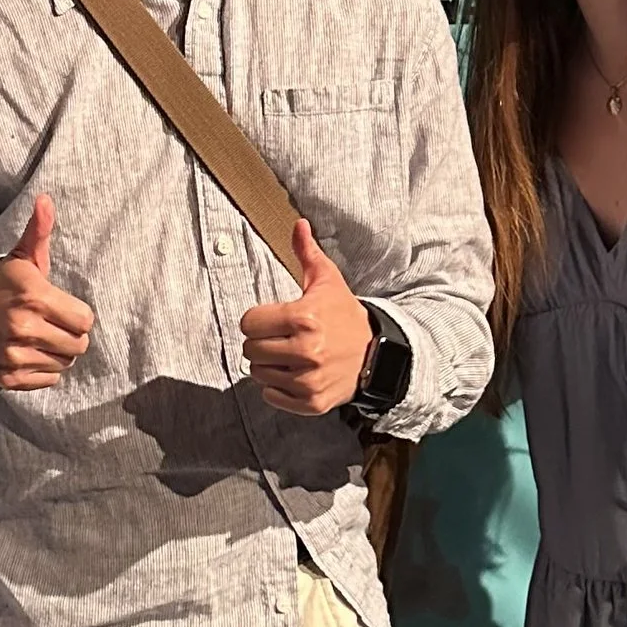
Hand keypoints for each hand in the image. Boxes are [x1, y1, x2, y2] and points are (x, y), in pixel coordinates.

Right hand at [0, 195, 95, 390]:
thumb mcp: (20, 258)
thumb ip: (39, 231)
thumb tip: (46, 200)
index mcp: (33, 296)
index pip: (85, 320)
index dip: (77, 314)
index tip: (60, 307)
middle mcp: (25, 328)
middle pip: (79, 345)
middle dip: (69, 334)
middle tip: (50, 323)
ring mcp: (15, 356)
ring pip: (65, 362)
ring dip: (56, 351)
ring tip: (38, 337)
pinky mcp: (10, 378)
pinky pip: (49, 379)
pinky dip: (43, 369)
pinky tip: (28, 352)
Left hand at [240, 220, 373, 417]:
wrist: (378, 354)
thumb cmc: (344, 315)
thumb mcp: (327, 281)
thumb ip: (307, 252)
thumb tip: (297, 223)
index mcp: (304, 318)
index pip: (248, 323)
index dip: (257, 319)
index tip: (272, 319)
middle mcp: (306, 351)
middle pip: (250, 349)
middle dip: (261, 342)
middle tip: (280, 338)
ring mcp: (309, 380)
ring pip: (258, 374)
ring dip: (268, 365)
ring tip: (289, 356)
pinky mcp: (311, 402)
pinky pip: (271, 396)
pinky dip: (277, 388)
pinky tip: (294, 374)